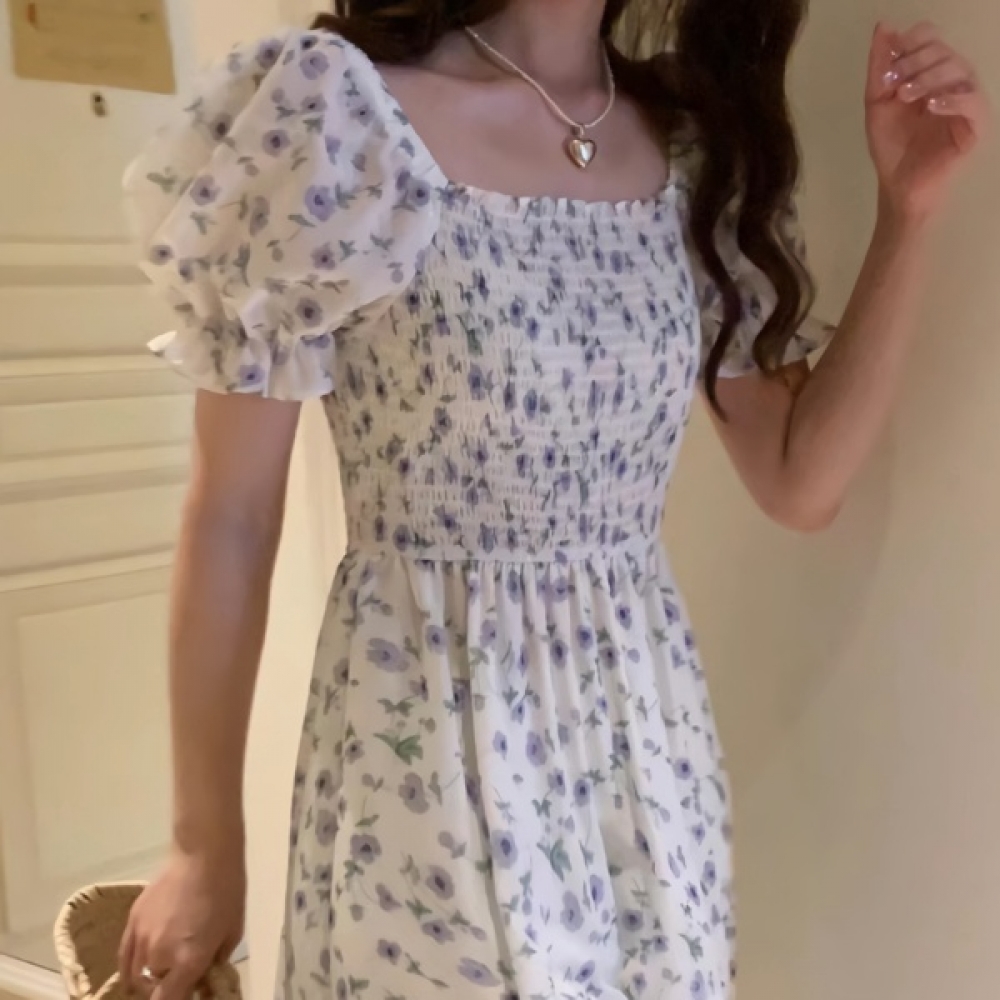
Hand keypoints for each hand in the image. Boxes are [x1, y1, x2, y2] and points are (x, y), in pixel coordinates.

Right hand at [119, 846, 245, 999]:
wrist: (203, 855)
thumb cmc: (227, 891)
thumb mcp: (232, 931)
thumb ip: (215, 961)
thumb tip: (204, 976)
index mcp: (188, 961)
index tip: (186, 993)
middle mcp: (159, 956)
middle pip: (153, 989)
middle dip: (165, 988)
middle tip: (179, 977)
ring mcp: (141, 939)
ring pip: (135, 974)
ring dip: (147, 977)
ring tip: (161, 970)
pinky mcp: (132, 921)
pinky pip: (124, 956)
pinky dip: (130, 965)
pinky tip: (138, 964)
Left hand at [865, 22, 989, 220]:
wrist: (897, 183)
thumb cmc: (891, 144)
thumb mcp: (877, 102)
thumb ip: (879, 66)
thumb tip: (883, 25)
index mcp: (931, 72)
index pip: (932, 38)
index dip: (912, 42)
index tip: (889, 62)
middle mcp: (953, 81)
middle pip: (945, 51)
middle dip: (915, 62)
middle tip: (892, 82)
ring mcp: (967, 102)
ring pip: (960, 71)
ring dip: (929, 77)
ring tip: (905, 96)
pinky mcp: (974, 126)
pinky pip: (973, 103)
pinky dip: (951, 99)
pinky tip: (930, 106)